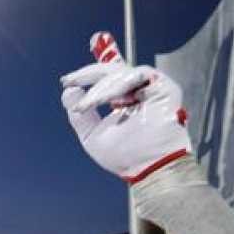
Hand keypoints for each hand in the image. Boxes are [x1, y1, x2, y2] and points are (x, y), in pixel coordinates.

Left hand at [60, 31, 191, 183]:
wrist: (147, 166)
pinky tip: (109, 101)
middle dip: (88, 72)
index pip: (110, 76)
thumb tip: (68, 92)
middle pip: (112, 70)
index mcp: (123, 99)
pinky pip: (139, 74)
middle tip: (70, 80)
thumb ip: (80, 114)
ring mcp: (152, 88)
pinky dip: (120, 86)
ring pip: (120, 74)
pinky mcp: (166, 87)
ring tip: (88, 105)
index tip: (70, 73)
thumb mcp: (91, 135)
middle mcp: (138, 91)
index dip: (94, 66)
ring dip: (100, 89)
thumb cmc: (123, 155)